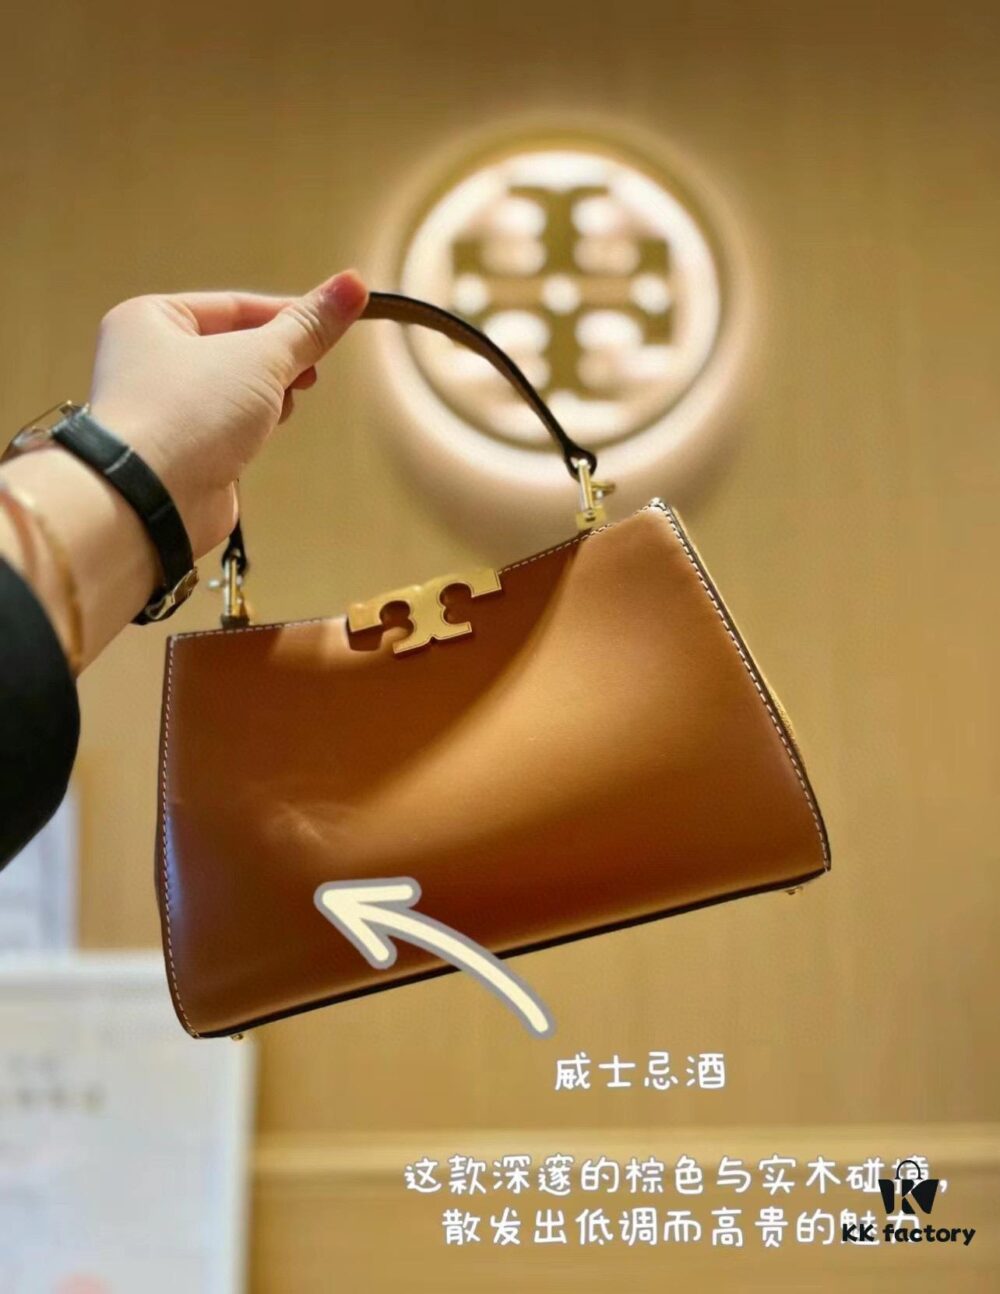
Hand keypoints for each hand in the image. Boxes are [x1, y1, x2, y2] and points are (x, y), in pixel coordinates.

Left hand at [88, 269, 368, 557]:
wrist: (148, 501)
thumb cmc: (190, 413)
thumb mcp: (260, 358)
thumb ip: (308, 326)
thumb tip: (352, 283)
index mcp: (152, 319)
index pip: (235, 306)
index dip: (288, 315)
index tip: (334, 324)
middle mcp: (150, 360)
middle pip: (236, 347)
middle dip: (278, 361)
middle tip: (309, 373)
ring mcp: (165, 409)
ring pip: (236, 390)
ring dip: (267, 397)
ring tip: (278, 407)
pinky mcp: (182, 452)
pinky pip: (228, 427)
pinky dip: (252, 429)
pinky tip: (262, 437)